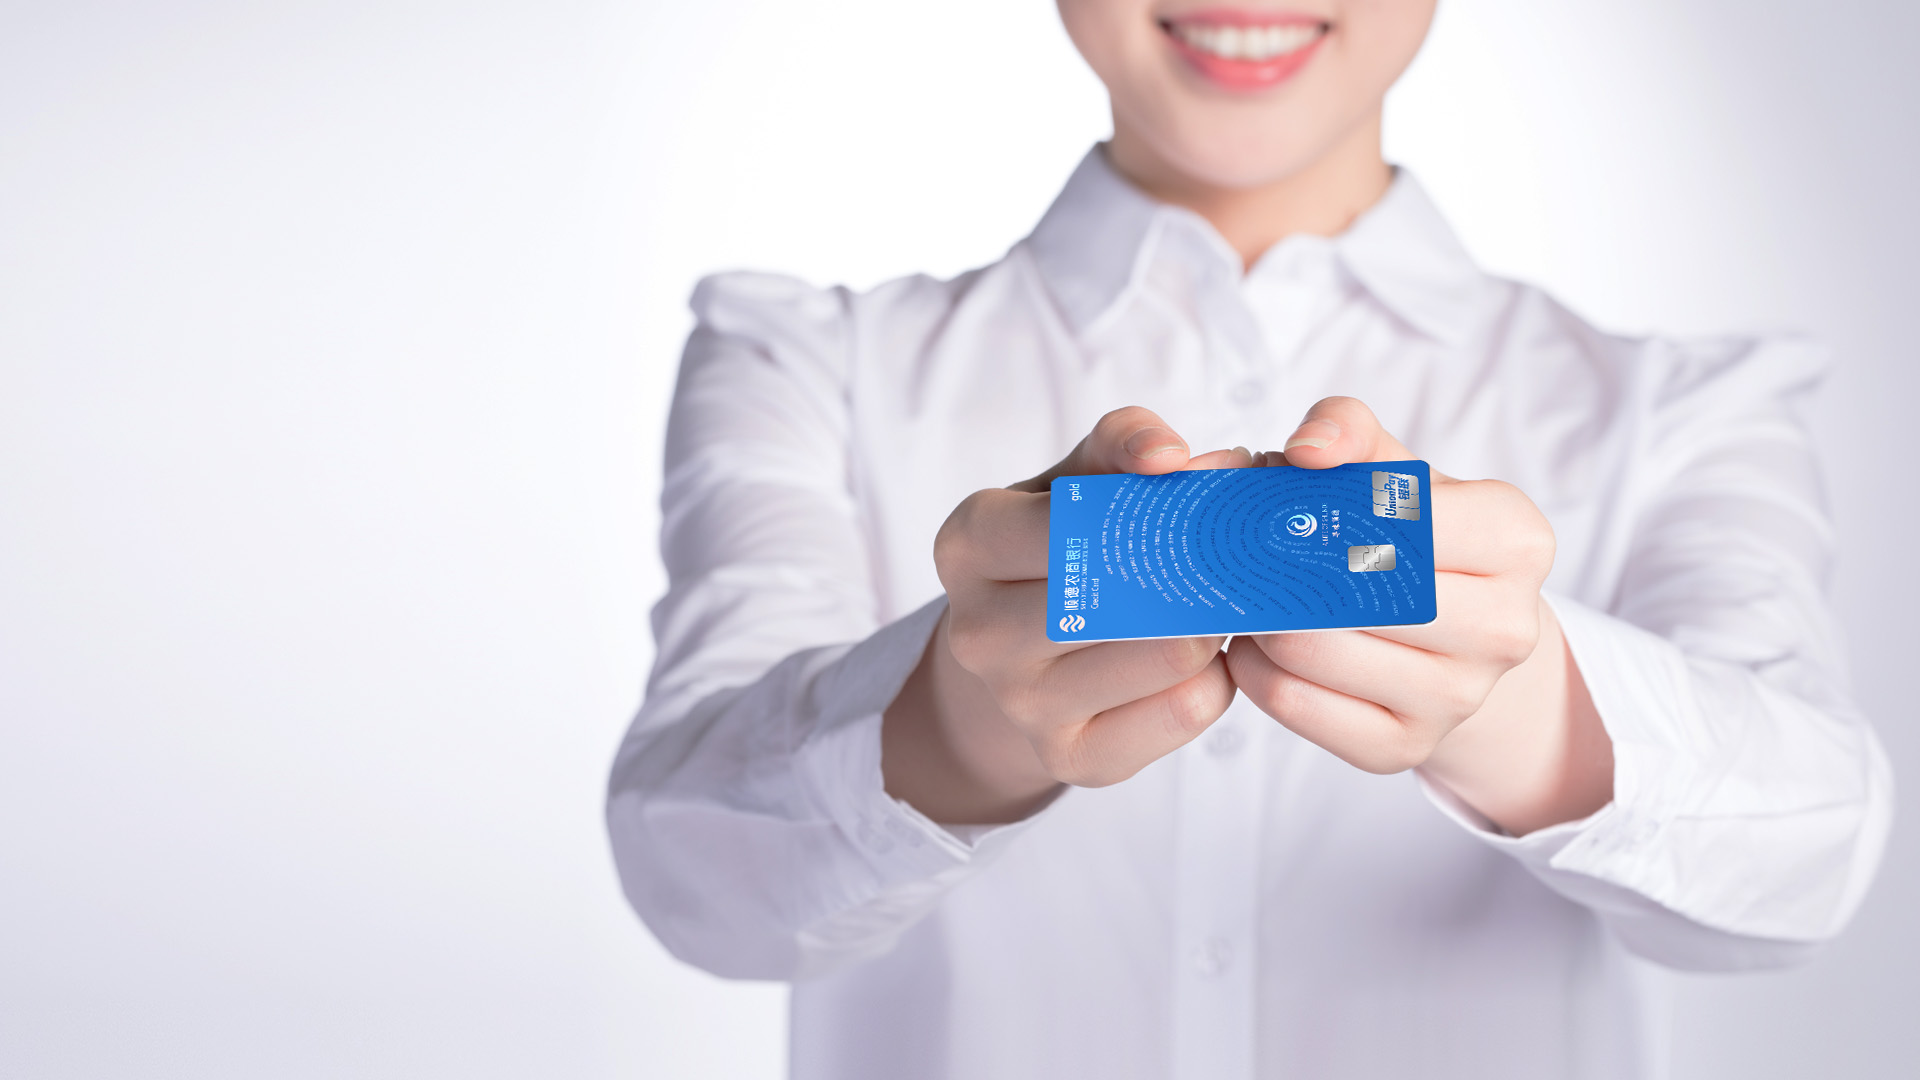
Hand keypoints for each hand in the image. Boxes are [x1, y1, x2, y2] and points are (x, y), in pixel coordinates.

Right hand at [883, 408, 1250, 823]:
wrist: (1020, 655)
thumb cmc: (1061, 546)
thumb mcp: (1076, 477)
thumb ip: (1123, 441)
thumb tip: (1171, 457)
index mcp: (970, 544)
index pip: (1067, 519)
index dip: (1153, 498)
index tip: (1206, 479)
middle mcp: (978, 631)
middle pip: (1122, 594)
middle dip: (1200, 567)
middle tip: (1243, 546)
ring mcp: (1018, 704)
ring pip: (1167, 657)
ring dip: (1219, 623)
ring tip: (1227, 597)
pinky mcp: (1070, 759)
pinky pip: (1183, 711)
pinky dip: (1217, 679)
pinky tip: (1208, 657)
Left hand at [1227, 397, 1611, 833]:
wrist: (1447, 632)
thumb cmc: (1407, 533)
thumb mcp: (1390, 466)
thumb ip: (1347, 428)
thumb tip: (1309, 451)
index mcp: (1517, 540)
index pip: (1405, 513)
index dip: (1326, 502)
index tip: (1280, 493)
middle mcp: (1505, 627)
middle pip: (1356, 586)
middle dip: (1280, 564)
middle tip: (1239, 549)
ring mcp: (1461, 699)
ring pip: (1316, 649)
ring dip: (1257, 616)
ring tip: (1245, 592)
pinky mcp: (1405, 748)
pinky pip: (1296, 703)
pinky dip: (1254, 669)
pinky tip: (1254, 643)